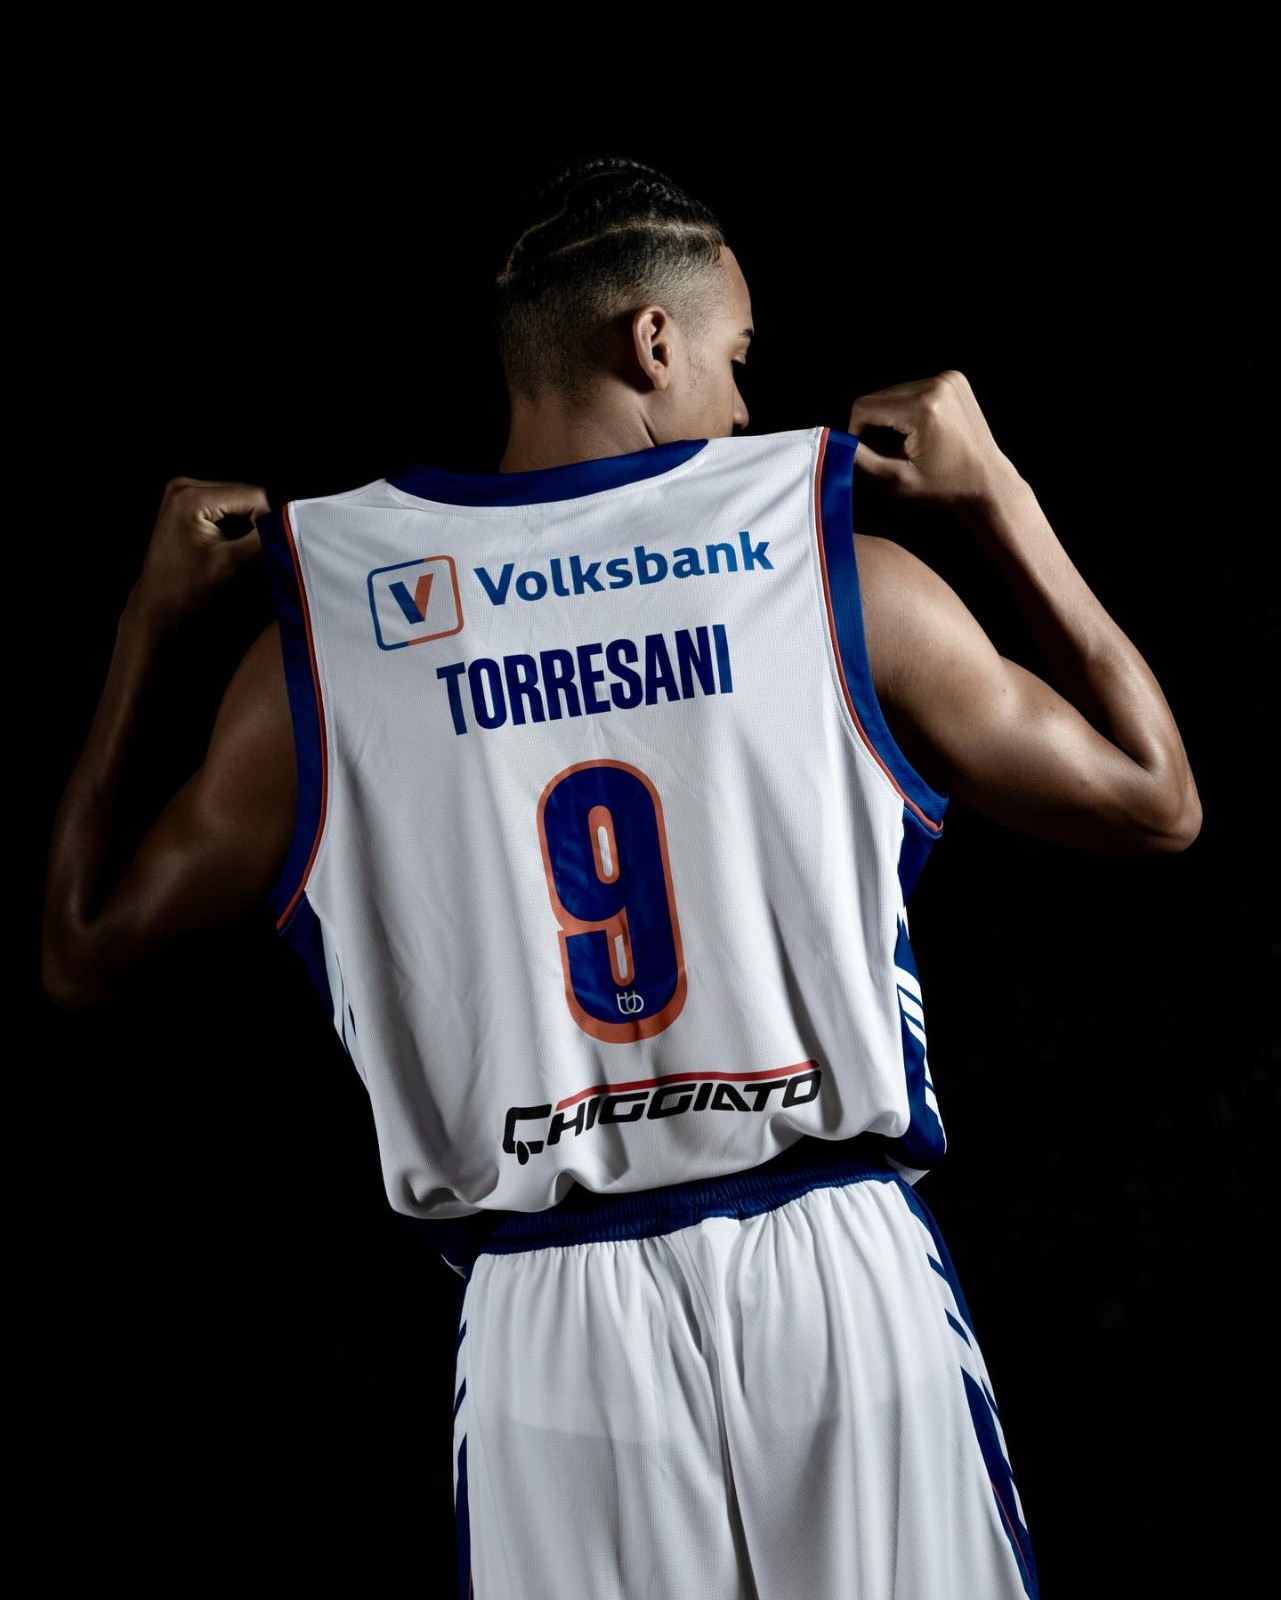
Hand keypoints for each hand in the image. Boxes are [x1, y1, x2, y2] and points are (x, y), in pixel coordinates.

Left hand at [130, 476, 270, 630]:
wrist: (158, 606)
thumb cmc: (189, 590)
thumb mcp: (233, 564)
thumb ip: (264, 540)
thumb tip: (290, 525)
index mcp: (191, 496)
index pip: (254, 495)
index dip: (266, 522)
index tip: (260, 551)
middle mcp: (184, 486)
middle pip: (245, 494)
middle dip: (254, 523)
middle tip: (246, 553)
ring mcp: (182, 492)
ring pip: (238, 500)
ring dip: (245, 525)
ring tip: (233, 551)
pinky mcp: (185, 502)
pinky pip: (224, 506)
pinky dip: (233, 525)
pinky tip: (224, 545)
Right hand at [848, 370, 1020, 511]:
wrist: (987, 484)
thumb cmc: (943, 488)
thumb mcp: (895, 481)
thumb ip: (860, 460)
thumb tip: (835, 442)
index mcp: (922, 406)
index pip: (865, 406)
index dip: (857, 432)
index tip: (868, 454)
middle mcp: (937, 384)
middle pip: (879, 397)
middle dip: (876, 425)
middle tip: (889, 453)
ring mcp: (948, 379)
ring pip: (894, 393)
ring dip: (891, 417)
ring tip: (906, 445)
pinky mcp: (954, 380)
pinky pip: (913, 390)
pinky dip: (908, 410)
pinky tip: (920, 432)